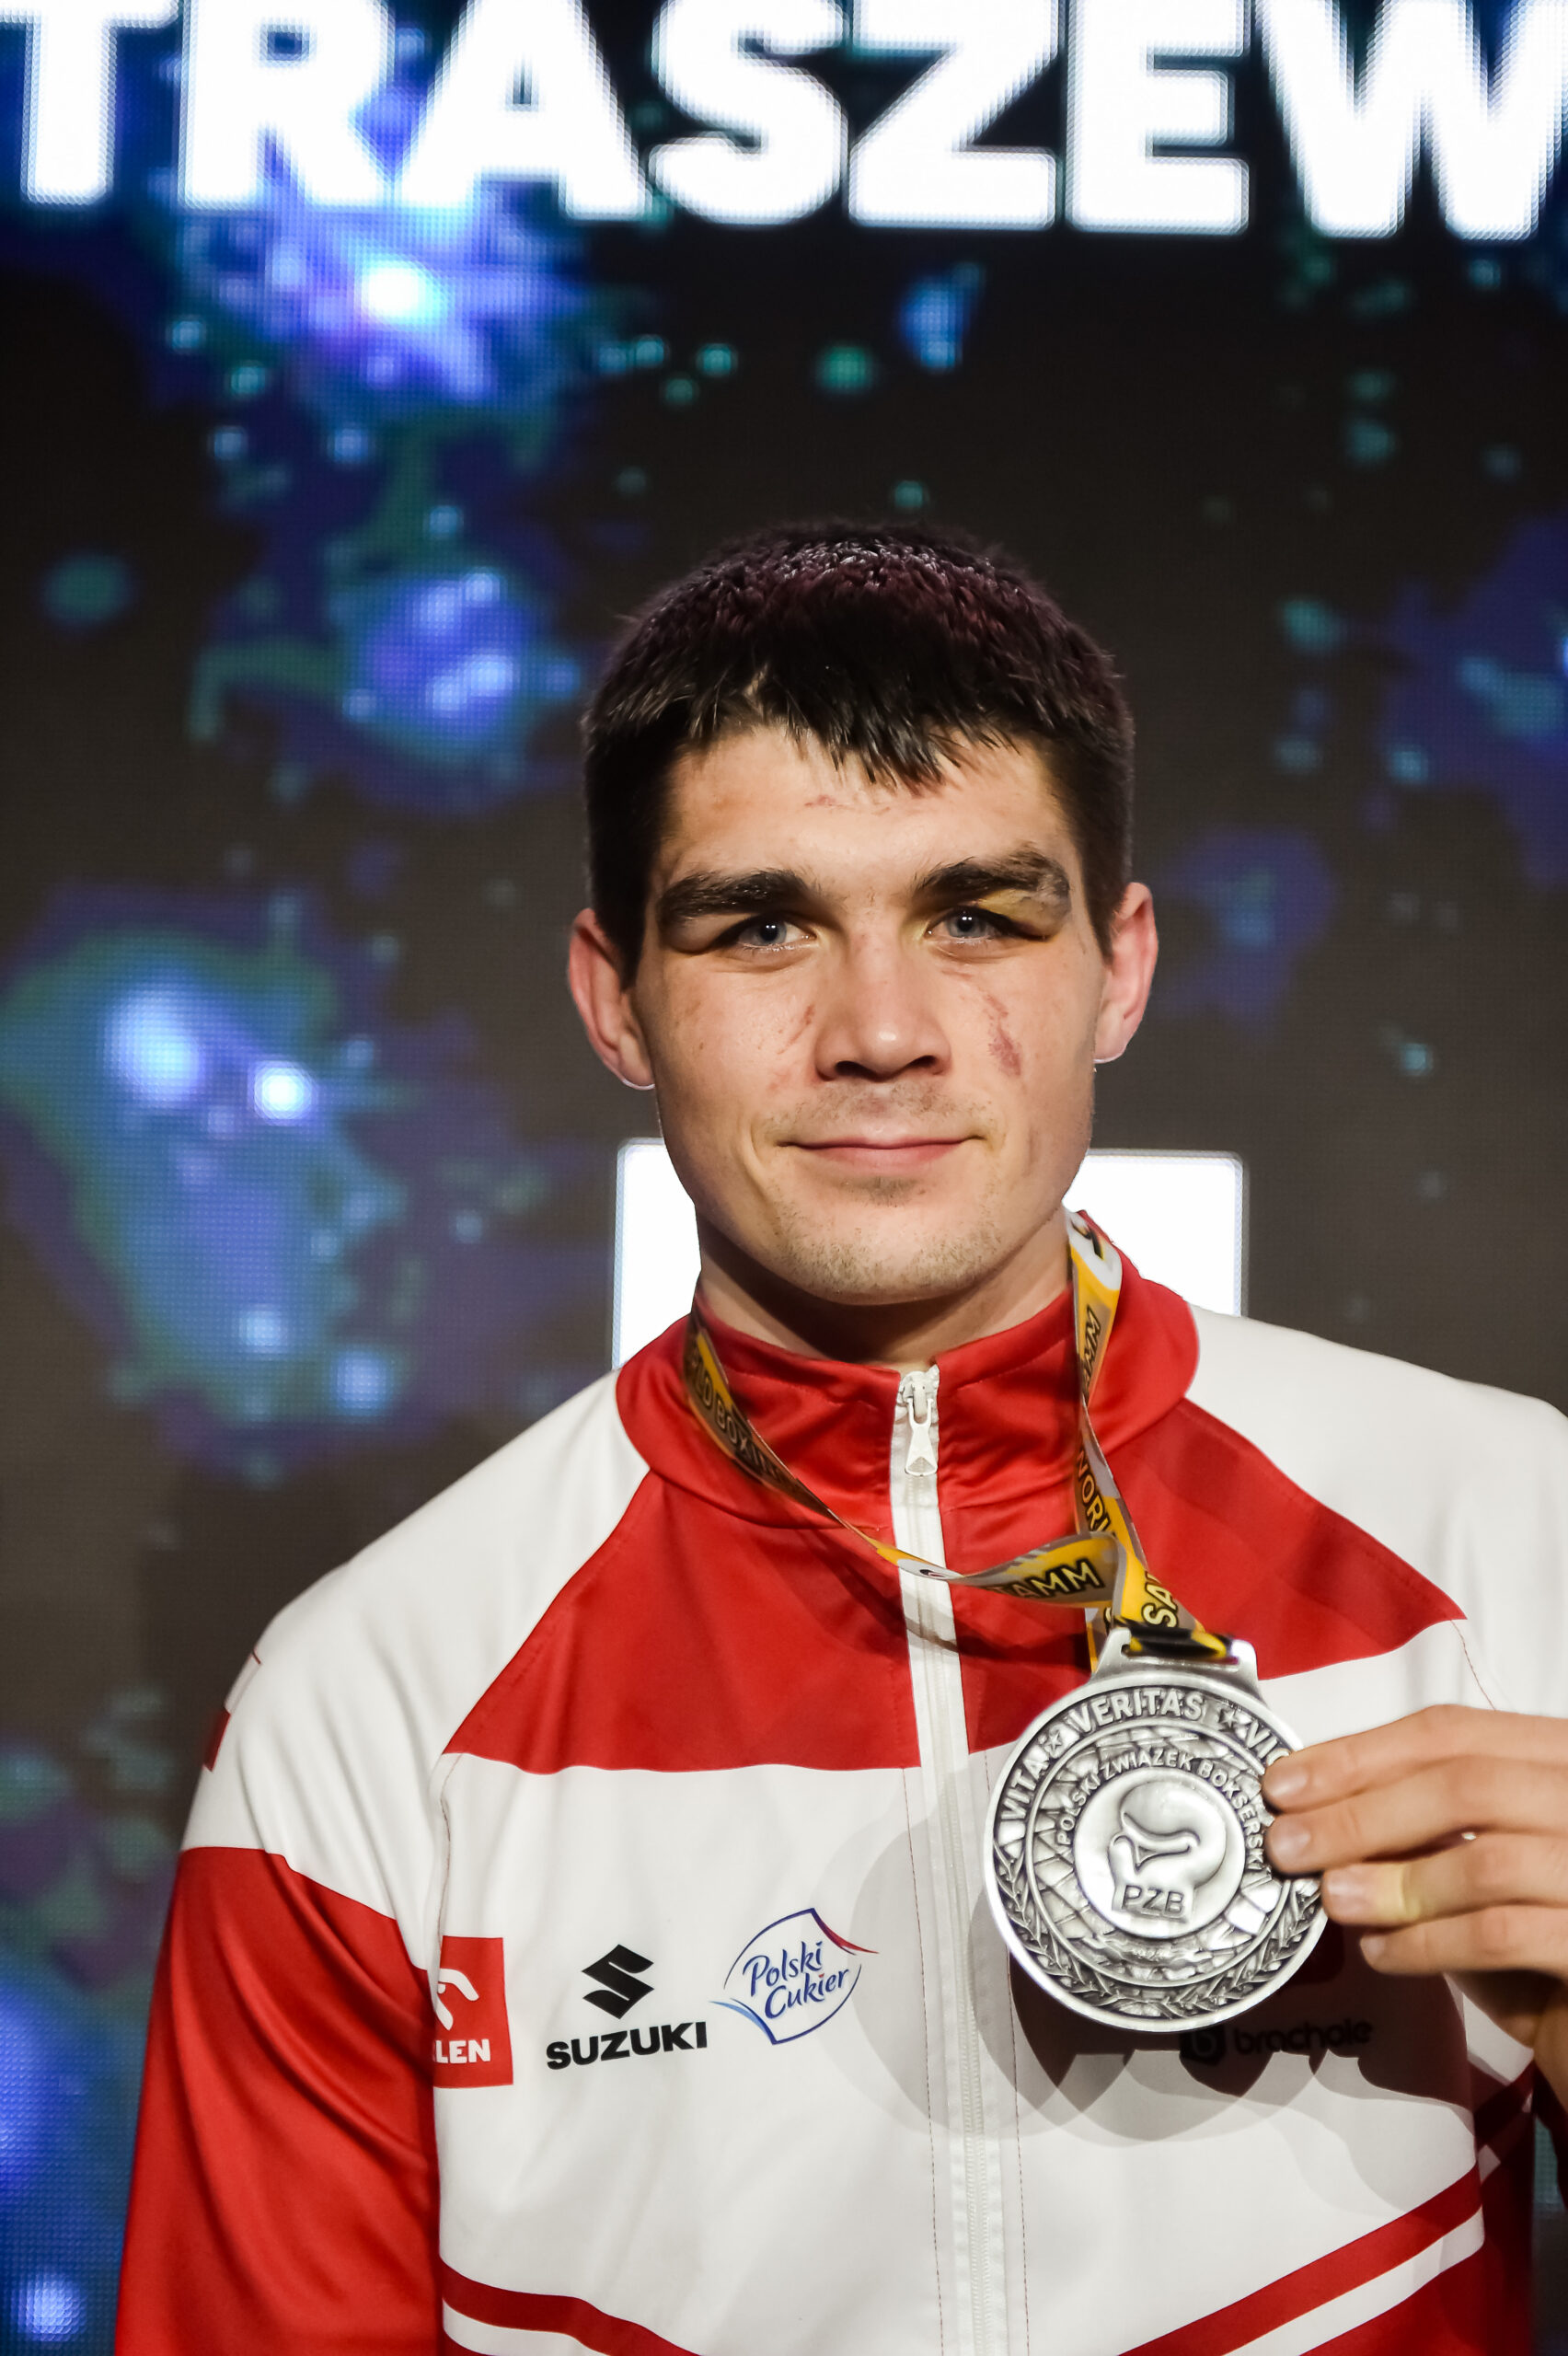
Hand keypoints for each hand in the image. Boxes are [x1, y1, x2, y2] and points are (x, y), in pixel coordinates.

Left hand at [1262, 1705, 1567, 2102]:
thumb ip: (1420, 1832)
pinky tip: (1382, 1954)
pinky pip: (1502, 1934)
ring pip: (1485, 1861)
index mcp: (1559, 1760)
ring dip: (1392, 1882)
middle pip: (1465, 1785)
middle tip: (1288, 1845)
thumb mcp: (1476, 1866)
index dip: (1360, 1754)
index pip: (1454, 1733)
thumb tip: (1316, 1815)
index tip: (1285, 1784)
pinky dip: (1428, 1943)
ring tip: (1332, 1900)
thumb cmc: (1538, 1938)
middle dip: (1362, 1814)